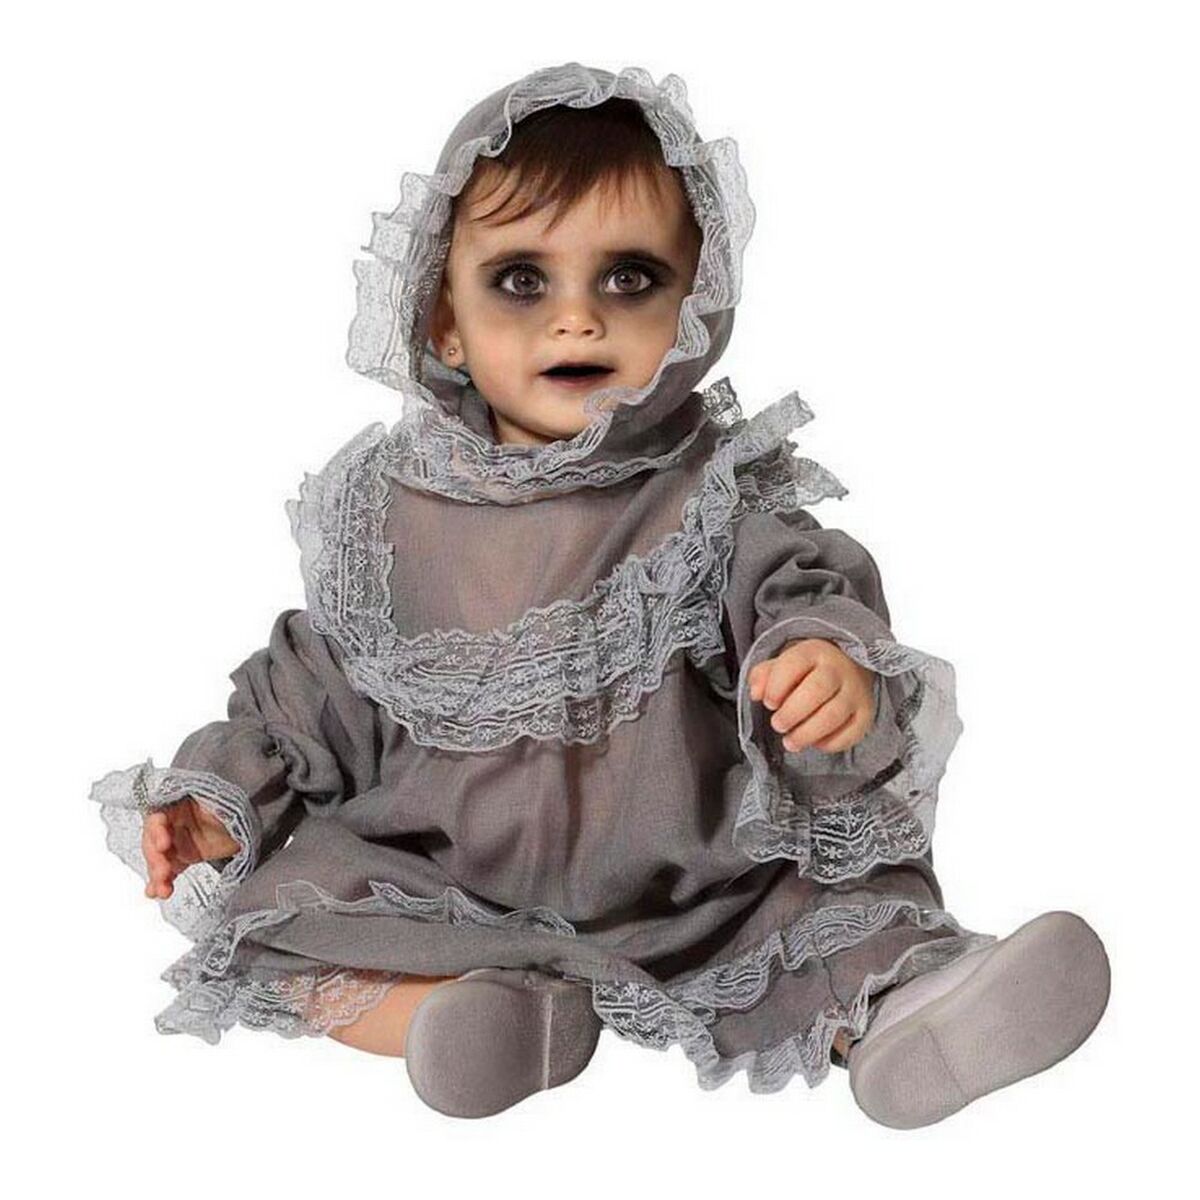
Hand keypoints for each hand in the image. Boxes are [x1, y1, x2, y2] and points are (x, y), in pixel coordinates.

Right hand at [141, 796, 240, 899]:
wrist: (244, 827)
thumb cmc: (233, 810)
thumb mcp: (224, 805)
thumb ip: (214, 808)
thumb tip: (213, 810)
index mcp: (179, 805)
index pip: (159, 816)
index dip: (157, 831)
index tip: (163, 845)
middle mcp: (173, 824)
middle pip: (153, 841)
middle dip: (156, 859)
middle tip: (163, 872)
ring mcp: (176, 843)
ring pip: (158, 859)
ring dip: (157, 875)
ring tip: (162, 889)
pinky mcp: (181, 859)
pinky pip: (167, 872)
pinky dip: (161, 883)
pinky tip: (158, 892)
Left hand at [747, 637, 876, 753]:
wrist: (848, 667)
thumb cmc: (807, 671)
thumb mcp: (782, 665)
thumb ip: (763, 676)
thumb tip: (756, 693)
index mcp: (813, 652)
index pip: (794, 664)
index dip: (777, 686)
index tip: (768, 702)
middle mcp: (838, 669)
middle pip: (817, 690)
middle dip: (792, 713)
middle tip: (777, 725)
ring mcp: (856, 691)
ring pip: (834, 715)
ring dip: (808, 733)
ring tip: (790, 742)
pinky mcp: (865, 713)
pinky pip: (851, 733)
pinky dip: (831, 743)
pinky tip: (815, 743)